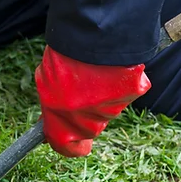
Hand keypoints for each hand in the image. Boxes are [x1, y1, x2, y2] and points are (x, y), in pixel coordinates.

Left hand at [35, 46, 150, 156]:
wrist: (91, 33)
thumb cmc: (64, 57)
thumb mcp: (46, 84)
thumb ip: (52, 106)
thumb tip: (52, 118)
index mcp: (62, 123)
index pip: (68, 148)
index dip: (68, 143)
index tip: (66, 137)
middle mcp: (88, 123)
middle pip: (87, 127)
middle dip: (82, 113)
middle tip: (78, 88)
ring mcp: (113, 108)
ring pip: (107, 109)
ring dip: (100, 95)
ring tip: (92, 70)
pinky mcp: (134, 92)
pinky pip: (124, 91)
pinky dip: (119, 81)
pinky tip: (110, 66)